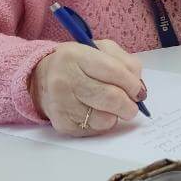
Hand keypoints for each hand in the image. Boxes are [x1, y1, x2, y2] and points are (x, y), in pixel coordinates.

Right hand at [30, 40, 144, 135]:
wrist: (41, 78)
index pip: (113, 71)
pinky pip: (94, 130)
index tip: (139, 92)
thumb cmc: (78, 63)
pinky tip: (96, 113)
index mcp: (75, 56)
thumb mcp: (100, 49)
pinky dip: (102, 124)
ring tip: (111, 108)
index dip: (132, 84)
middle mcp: (64, 79)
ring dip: (115, 116)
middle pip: (110, 98)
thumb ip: (125, 62)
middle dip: (129, 105)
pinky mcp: (61, 123)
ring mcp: (60, 103)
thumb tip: (139, 87)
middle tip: (131, 106)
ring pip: (104, 119)